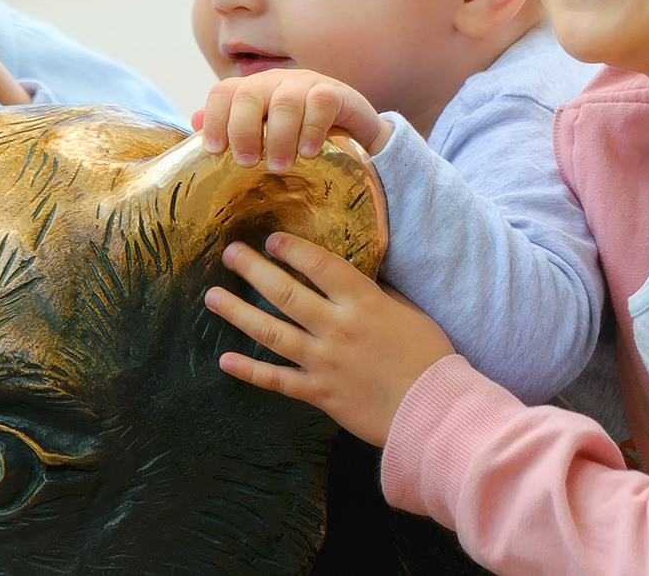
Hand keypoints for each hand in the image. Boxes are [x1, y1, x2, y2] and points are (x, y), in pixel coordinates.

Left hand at [194, 69, 393, 172]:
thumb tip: (195, 122)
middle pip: (249, 95)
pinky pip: (320, 104)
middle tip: (247, 163)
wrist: (352, 130)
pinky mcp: (335, 92)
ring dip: (279, 137)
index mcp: (252, 89)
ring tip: (280, 167)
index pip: (223, 92)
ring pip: (285, 102)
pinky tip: (309, 153)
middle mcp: (275, 81)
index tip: (214, 151)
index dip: (214, 119)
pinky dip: (312, 130)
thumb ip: (232, 126)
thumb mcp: (264, 131)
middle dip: (243, 130)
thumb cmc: (298, 134)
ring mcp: (306, 84)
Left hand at [205, 232, 453, 446]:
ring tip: (213, 298)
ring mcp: (324, 362)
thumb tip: (351, 279)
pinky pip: (278, 381)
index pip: (319, 266)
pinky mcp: (320, 393)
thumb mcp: (407, 312)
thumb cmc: (429, 356)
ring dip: (239, 313)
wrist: (435, 409)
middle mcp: (337, 328)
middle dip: (253, 270)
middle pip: (285, 293)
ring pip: (272, 333)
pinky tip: (226, 360)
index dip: (292, 249)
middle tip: (230, 254)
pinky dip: (250, 371)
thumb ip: (376, 294)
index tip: (271, 239)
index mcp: (362, 302)